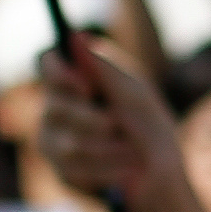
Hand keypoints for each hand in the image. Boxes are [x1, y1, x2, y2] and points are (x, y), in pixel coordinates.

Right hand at [32, 40, 179, 203]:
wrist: (161, 176)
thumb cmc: (150, 126)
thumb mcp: (137, 94)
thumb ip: (107, 70)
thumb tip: (78, 36)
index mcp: (76, 82)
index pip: (50, 66)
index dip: (61, 75)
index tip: (87, 88)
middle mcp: (56, 109)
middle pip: (55, 107)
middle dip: (92, 120)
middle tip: (118, 125)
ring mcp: (54, 142)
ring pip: (67, 144)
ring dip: (108, 149)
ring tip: (134, 153)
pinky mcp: (62, 172)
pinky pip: (76, 171)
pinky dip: (108, 170)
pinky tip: (127, 172)